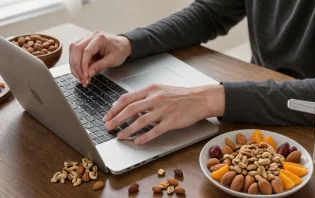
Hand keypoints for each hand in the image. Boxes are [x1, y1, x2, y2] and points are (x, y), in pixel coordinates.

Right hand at [69, 31, 130, 85]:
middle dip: (77, 66)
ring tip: (80, 76)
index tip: (85, 76)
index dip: (84, 65)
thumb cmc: (119, 51)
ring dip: (74, 65)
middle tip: (81, 78)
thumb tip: (88, 74)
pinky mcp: (83, 43)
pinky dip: (75, 62)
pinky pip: (74, 52)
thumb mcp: (112, 60)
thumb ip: (99, 66)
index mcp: (99, 38)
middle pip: (76, 49)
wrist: (122, 46)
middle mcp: (91, 36)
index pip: (86, 51)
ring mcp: (86, 38)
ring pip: (73, 50)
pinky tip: (79, 71)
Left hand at [103, 84, 224, 144]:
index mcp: (151, 90)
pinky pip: (155, 130)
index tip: (108, 115)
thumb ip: (145, 96)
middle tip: (108, 127)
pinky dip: (145, 137)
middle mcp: (155, 99)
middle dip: (116, 119)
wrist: (199, 98)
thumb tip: (129, 105)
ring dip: (128, 129)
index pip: (127, 98)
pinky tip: (138, 141)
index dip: (114, 108)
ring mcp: (163, 110)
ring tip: (120, 135)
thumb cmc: (180, 95)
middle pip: (130, 109)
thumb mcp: (160, 90)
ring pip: (141, 121)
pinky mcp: (171, 121)